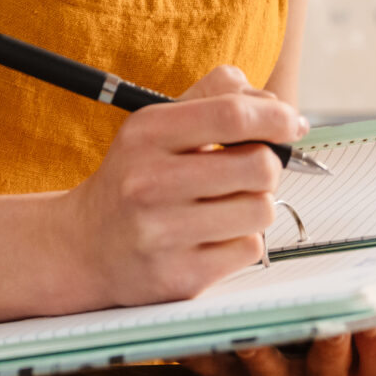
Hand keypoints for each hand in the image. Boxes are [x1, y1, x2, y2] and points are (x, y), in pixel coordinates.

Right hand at [51, 64, 305, 309]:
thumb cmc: (133, 180)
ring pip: (262, 210)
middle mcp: (149, 184)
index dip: (276, 116)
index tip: (292, 123)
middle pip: (259, 166)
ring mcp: (163, 234)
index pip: (231, 114)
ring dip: (255, 205)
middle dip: (266, 165)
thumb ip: (213, 98)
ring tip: (224, 206)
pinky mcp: (181, 277)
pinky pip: (250, 249)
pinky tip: (210, 237)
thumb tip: (276, 106)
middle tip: (247, 171)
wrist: (83, 247)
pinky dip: (240, 241)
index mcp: (146, 135)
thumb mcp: (156, 125)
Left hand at [184, 296, 375, 375]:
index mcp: (359, 364)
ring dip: (268, 362)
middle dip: (331, 358)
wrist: (273, 273)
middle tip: (330, 324)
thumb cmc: (333, 287)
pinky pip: (217, 369)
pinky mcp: (222, 362)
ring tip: (262, 333)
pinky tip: (213, 330)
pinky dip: (213, 354)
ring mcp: (269, 375)